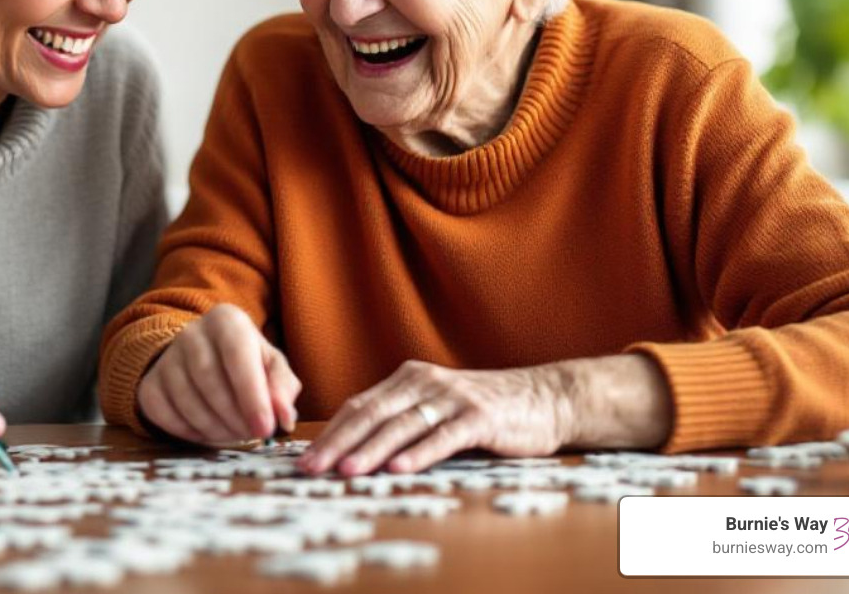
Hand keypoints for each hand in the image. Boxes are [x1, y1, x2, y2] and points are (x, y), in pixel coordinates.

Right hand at [136, 303, 301, 444]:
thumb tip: (284, 417)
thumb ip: (282, 388)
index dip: (252, 396)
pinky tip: (208, 432)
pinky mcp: (150, 383)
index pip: (237, 355)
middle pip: (209, 379)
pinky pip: (164, 413)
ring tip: (234, 434)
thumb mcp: (272, 367)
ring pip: (186, 399)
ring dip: (214, 427)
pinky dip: (189, 431)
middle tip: (251, 435)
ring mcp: (166, 358)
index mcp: (226, 320)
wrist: (203, 359)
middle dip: (234, 416)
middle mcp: (191, 333)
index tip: (265, 428)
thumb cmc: (246, 364)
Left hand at [298, 360, 570, 475]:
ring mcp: (453, 397)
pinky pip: (443, 436)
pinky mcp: (480, 416)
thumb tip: (352, 449)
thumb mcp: (435, 407)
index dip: (330, 432)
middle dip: (337, 443)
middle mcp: (425, 382)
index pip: (359, 406)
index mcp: (408, 379)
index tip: (303, 458)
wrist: (544, 398)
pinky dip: (419, 453)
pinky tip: (398, 468)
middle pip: (372, 414)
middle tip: (311, 467)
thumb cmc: (483, 411)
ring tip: (345, 470)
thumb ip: (401, 419)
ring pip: (402, 425)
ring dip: (370, 449)